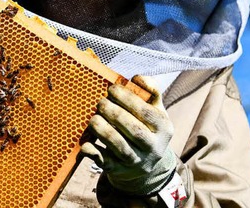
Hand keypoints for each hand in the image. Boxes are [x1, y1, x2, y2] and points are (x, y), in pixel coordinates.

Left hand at [81, 75, 175, 194]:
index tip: (111, 89)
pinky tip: (86, 142)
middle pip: (134, 130)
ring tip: (93, 119)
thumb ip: (150, 91)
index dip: (127, 99)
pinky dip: (93, 151)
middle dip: (114, 113)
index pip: (146, 112)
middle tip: (100, 103)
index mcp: (163, 128)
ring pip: (119, 146)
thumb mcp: (155, 109)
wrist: (145, 164)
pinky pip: (105, 162)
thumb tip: (137, 78)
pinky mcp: (119, 171)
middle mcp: (153, 147)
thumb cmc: (146, 126)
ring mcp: (136, 161)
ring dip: (103, 130)